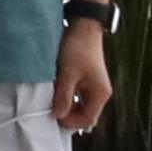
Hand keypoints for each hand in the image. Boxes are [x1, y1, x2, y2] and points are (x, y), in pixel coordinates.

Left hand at [55, 16, 112, 133]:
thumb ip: (63, 96)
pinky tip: (56, 93)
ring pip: (81, 106)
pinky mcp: (88, 81)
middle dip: (69, 116)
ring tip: (52, 101)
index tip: (53, 116)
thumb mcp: (67, 74)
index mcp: (100, 94)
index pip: (88, 119)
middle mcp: (101, 93)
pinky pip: (78, 97)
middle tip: (50, 110)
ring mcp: (95, 87)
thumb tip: (58, 116)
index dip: (71, 122)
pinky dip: (68, 99)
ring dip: (67, 107)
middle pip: (86, 115)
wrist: (83, 28)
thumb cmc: (77, 49)